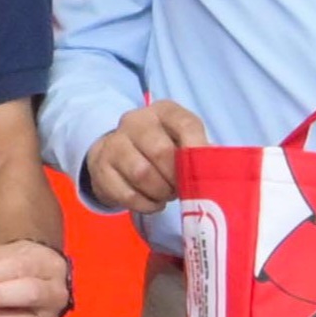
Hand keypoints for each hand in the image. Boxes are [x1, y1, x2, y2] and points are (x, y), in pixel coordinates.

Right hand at [80, 97, 207, 212]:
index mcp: (163, 111)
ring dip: (160, 192)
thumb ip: (200, 151)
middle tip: (181, 189)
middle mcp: (135, 121)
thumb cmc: (160, 148)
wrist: (115, 153)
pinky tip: (153, 203)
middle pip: (162, 152)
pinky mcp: (100, 168)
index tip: (205, 172)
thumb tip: (215, 164)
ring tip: (167, 195)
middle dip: (176, 178)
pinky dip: (145, 205)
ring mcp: (114, 143)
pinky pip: (126, 193)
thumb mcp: (181, 142)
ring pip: (142, 174)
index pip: (185, 124)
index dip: (197, 150)